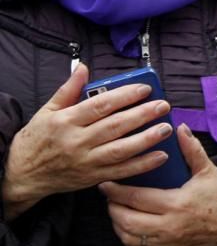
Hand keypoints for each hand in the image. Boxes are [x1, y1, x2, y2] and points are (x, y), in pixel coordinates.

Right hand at [2, 65, 176, 218]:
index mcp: (67, 121)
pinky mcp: (92, 177)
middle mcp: (77, 141)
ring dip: (147, 139)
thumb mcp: (47, 111)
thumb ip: (68, 89)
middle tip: (163, 105)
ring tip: (166, 128)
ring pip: (121, 150)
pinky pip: (121, 171)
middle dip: (142, 115)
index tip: (145, 88)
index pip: (100, 105)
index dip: (125, 96)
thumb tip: (83, 67)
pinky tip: (160, 156)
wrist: (22, 174)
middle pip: (115, 126)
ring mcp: (86, 161)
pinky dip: (142, 165)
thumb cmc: (37, 139)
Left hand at [101, 124, 216, 245]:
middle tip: (109, 196)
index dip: (116, 192)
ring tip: (116, 209)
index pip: (136, 199)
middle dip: (112, 208)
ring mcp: (167, 241)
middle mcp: (168, 225)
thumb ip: (192, 149)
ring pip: (128, 237)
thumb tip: (180, 128)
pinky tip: (127, 226)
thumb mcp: (208, 171)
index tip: (106, 183)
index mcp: (176, 203)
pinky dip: (126, 238)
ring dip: (117, 224)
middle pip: (126, 221)